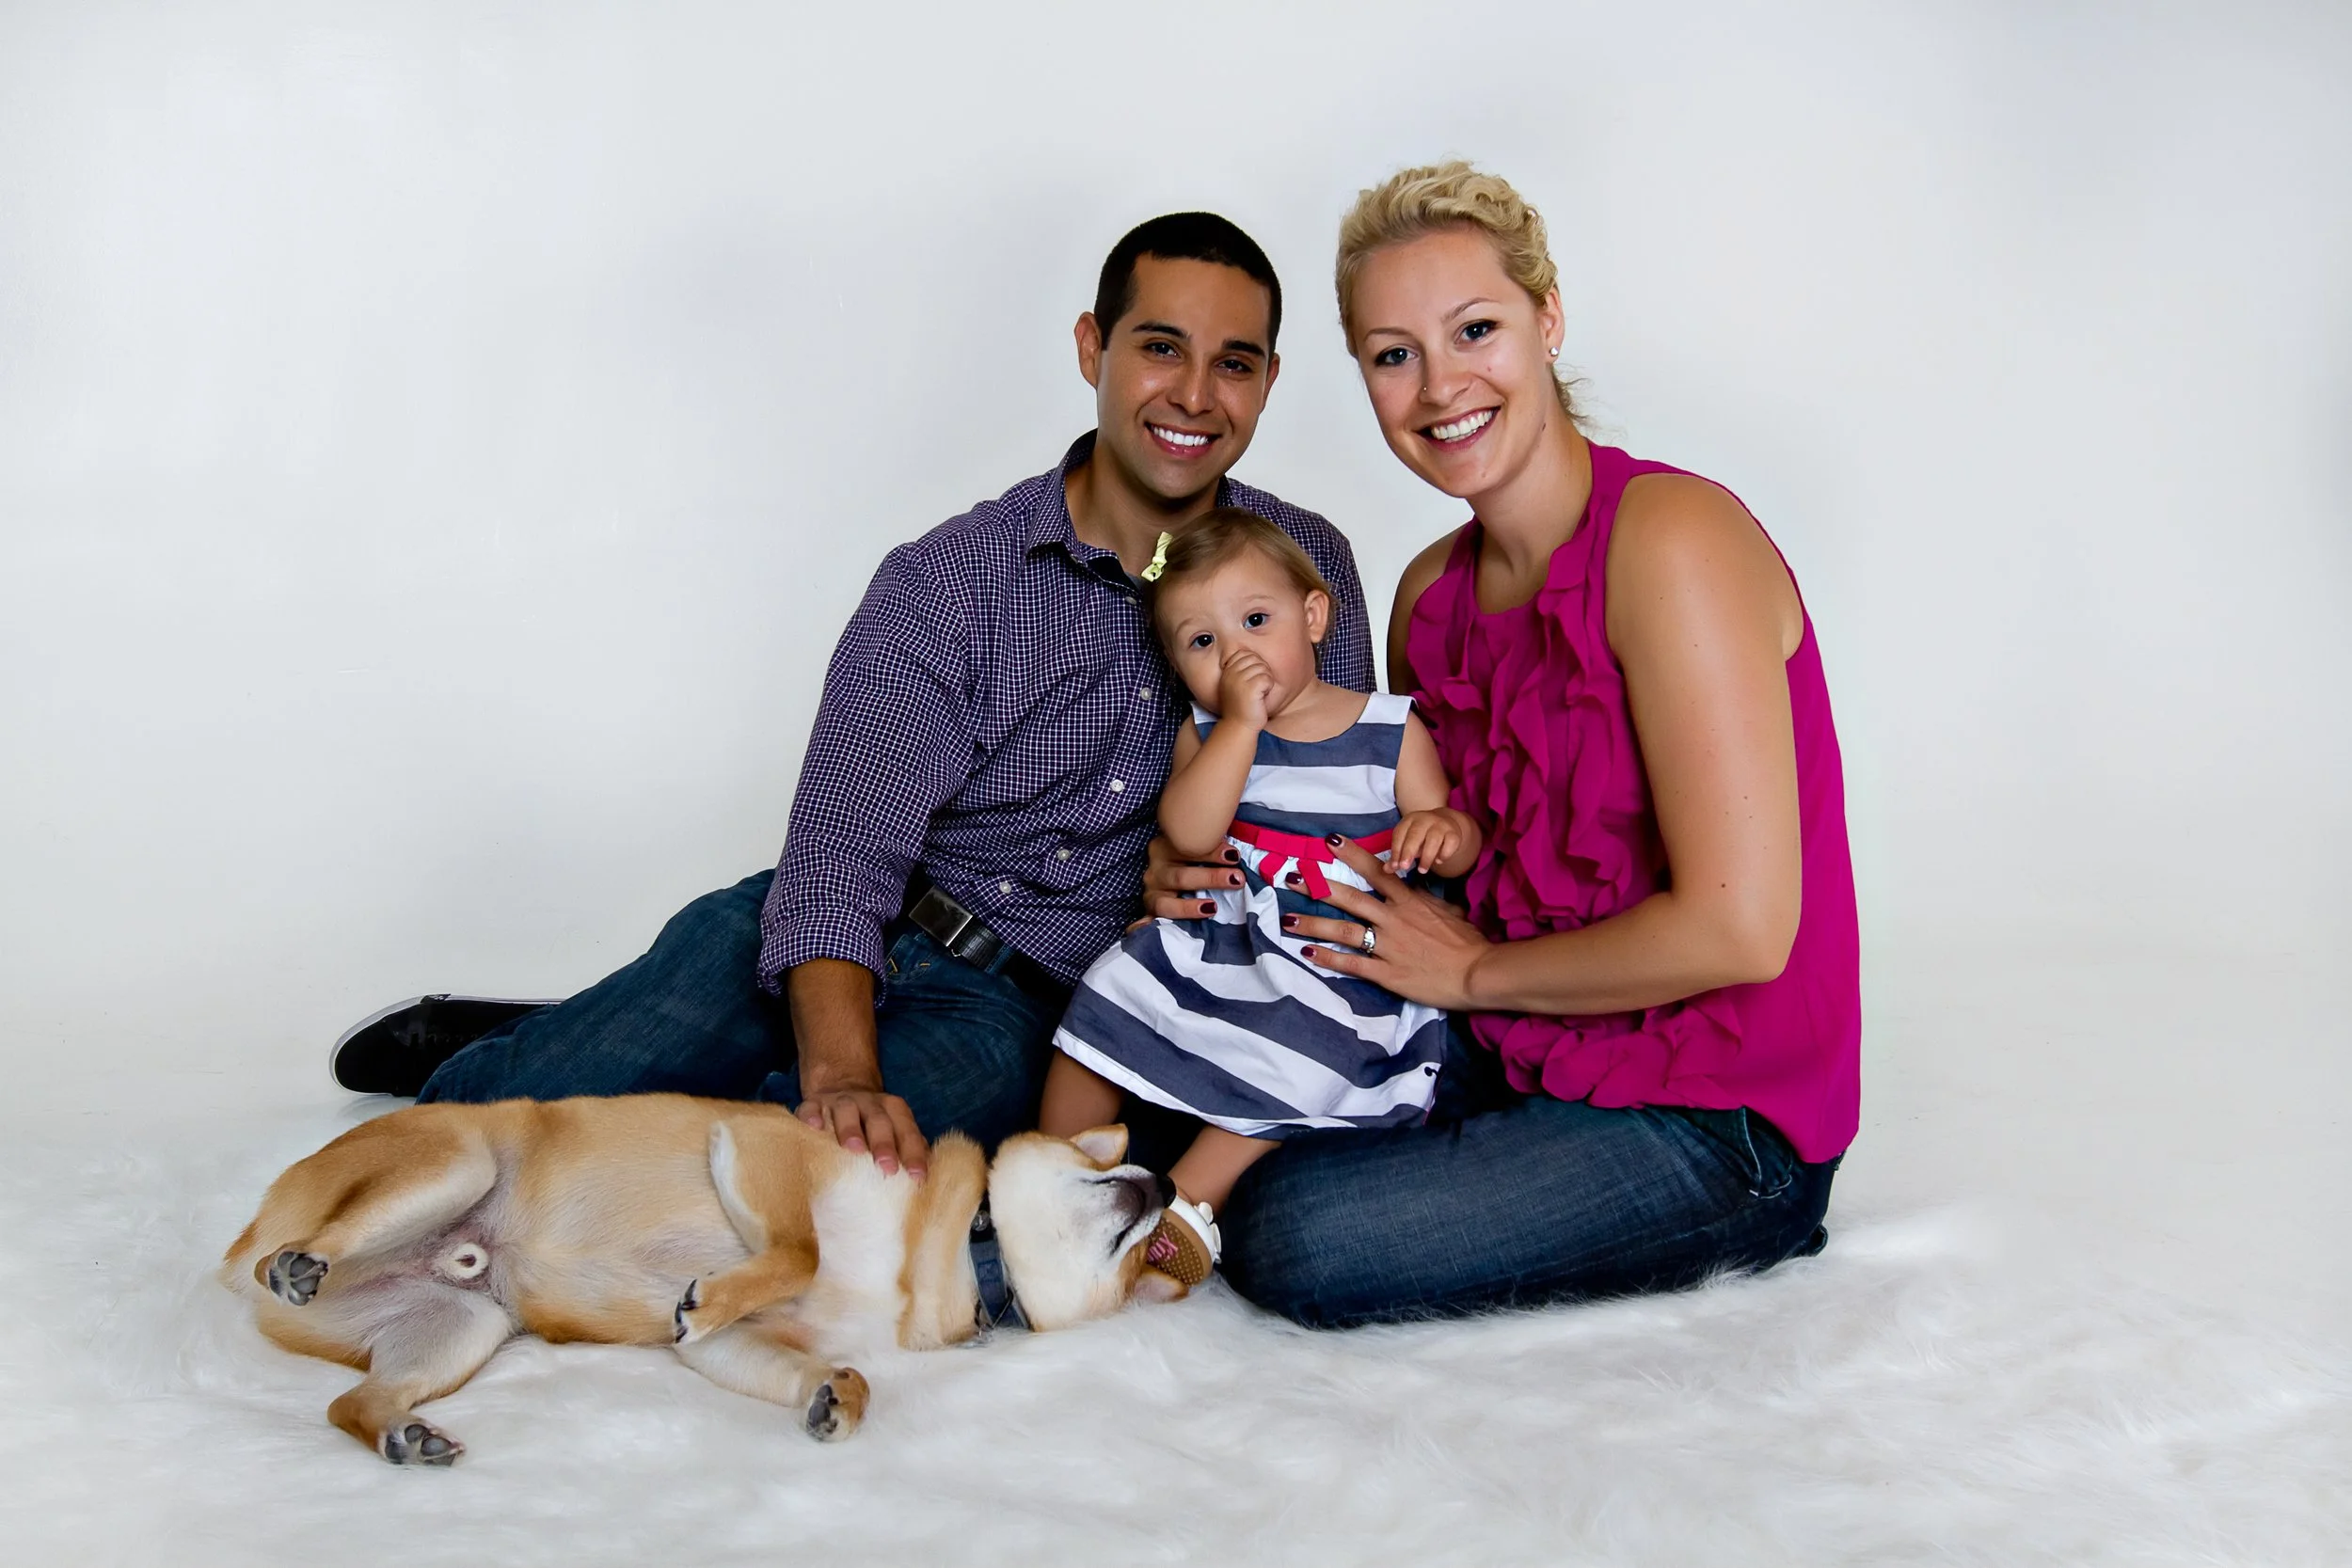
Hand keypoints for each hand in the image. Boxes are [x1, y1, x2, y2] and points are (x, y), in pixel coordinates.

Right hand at [796, 1084, 928, 1177]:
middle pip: (879, 1121)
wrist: (840, 1087)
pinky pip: (812, 1106)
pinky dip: (813, 1115)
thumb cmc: (870, 1123)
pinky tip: (813, 1126)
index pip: (906, 1130)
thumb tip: (922, 1178)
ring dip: (851, 1129)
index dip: (913, 1152)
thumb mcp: (892, 1128)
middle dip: (884, 1143)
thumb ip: (907, 1147)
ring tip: (854, 1148)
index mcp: (892, 1110)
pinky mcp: (814, 1103)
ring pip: (847, 1111)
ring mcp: (840, 1101)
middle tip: (888, 1167)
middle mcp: (868, 1102)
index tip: (917, 1176)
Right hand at [1136, 833, 1245, 925]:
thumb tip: (1236, 851)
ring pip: (1165, 903)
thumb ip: (1210, 846)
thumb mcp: (1195, 847)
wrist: (1166, 870)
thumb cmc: (1191, 859)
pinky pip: (1146, 922)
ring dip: (1188, 908)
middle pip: (1181, 877)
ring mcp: (1150, 893)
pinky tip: (1150, 930)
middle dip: (1211, 878)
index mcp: (1164, 848)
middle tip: (1237, 880)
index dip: (1211, 852)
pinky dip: (1146, 927)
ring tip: (1212, 909)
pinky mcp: (1149, 912)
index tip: (1234, 856)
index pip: (1188, 849)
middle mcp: (1155, 871)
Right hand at [1218, 651, 1276, 728]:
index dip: (1254, 663)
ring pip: (1263, 668)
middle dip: (1262, 671)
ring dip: (1266, 680)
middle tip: (1258, 686)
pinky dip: (1268, 688)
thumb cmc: (1240, 708)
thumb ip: (1239, 671)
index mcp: (1227, 672)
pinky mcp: (1250, 689)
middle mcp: (1231, 674)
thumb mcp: (1234, 686)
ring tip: (1259, 692)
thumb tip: (1254, 656)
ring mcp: (1239, 681)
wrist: (1239, 727)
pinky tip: (1262, 697)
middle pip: (1255, 659)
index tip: (1253, 678)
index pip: (1244, 653)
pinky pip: (1267, 679)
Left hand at [1279, 836, 1494, 1010]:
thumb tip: (1417, 884)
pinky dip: (1328, 958)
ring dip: (1312, 924)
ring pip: (1343, 930)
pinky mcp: (1387, 972)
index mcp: (1409, 901)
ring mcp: (1388, 945)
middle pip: (1349, 897)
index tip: (1329, 841)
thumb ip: (1426, 897)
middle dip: (1317, 887)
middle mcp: (1394, 918)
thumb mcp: (1448, 909)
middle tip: (1291, 878)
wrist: (1477, 972)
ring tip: (1287, 920)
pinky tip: (1308, 954)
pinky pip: (1352, 963)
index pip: (1377, 871)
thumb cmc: (1467, 941)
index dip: (1352, 855)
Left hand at [1390, 807, 1475, 876]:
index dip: (1396, 851)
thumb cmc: (1422, 836)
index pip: (1400, 834)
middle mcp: (1425, 819)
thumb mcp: (1408, 842)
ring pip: (1433, 840)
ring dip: (1426, 857)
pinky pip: (1450, 843)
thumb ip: (1397, 856)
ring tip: (1422, 870)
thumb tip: (1386, 870)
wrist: (1446, 823)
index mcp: (1410, 820)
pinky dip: (1444, 854)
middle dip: (1408, 852)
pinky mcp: (1454, 833)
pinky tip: (1439, 861)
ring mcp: (1441, 824)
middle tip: (1404, 867)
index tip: (1395, 866)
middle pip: (1415, 834)